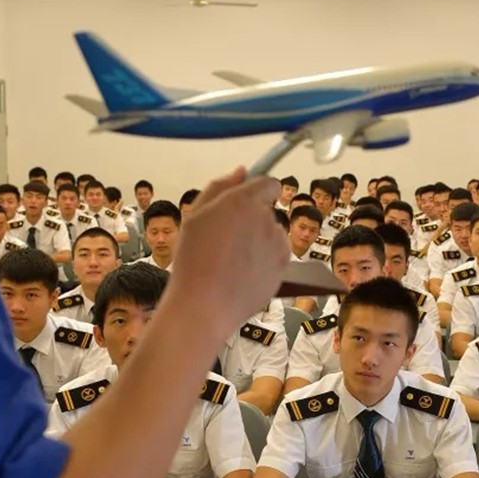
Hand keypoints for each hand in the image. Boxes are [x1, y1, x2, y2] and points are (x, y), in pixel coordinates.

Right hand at [169, 168, 288, 322]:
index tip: (244, 203)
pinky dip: (265, 259)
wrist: (205, 305)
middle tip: (225, 239)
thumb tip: (241, 172)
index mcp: (243, 202)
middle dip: (250, 219)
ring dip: (258, 240)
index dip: (256, 191)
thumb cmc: (194, 261)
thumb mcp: (194, 216)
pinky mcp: (284, 264)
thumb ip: (219, 188)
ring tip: (232, 260)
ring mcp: (278, 242)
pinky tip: (243, 271)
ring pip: (271, 233)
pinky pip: (277, 253)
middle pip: (265, 210)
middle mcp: (266, 218)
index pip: (267, 183)